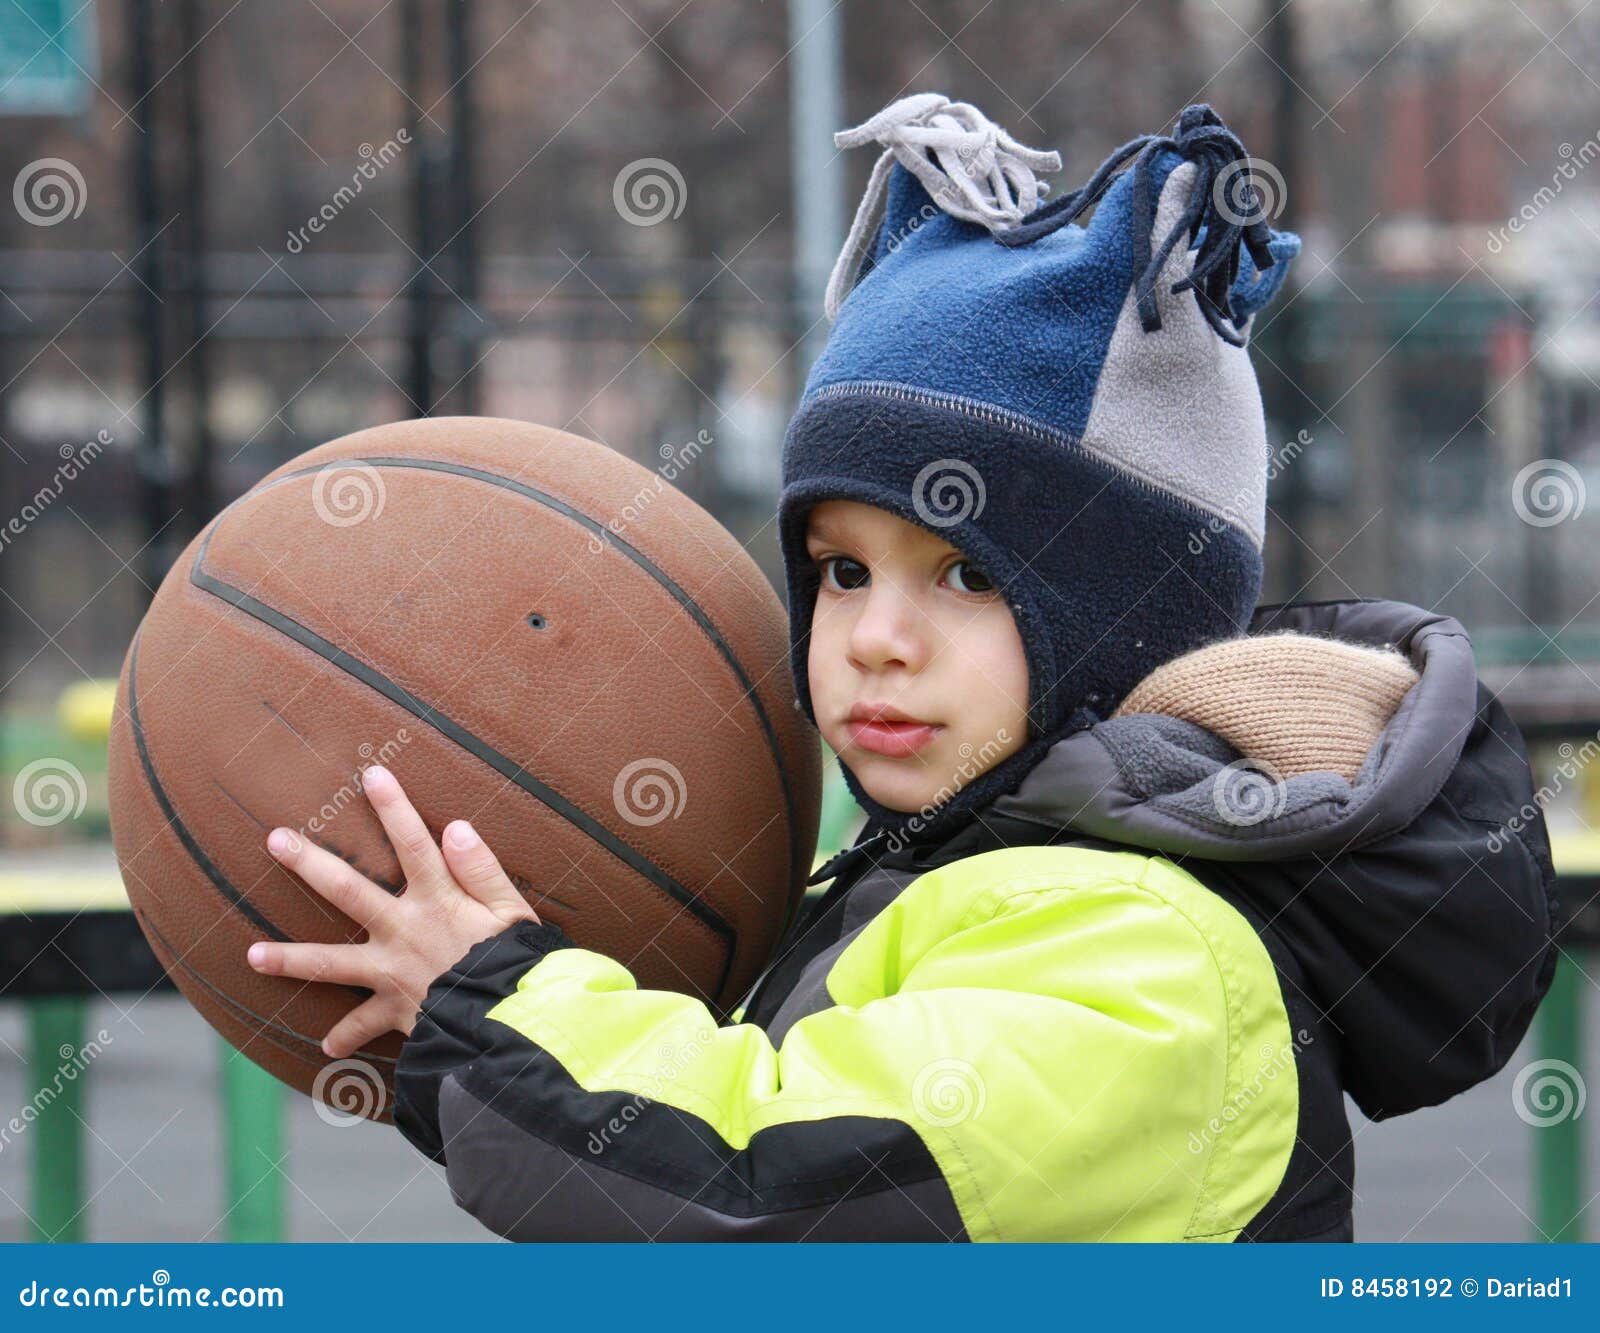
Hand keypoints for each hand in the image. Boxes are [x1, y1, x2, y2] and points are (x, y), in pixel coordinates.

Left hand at [245, 764, 540, 1058]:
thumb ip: (483, 870)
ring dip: (291, 959)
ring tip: (252, 955)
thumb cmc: (520, 963)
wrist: (513, 1025)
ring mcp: (394, 973)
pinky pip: (365, 1024)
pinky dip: (348, 1036)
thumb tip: (456, 827)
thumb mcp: (513, 911)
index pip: (414, 844)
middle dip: (310, 863)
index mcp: (439, 901)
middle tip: (275, 840)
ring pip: (333, 963)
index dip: (394, 807)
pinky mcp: (396, 1010)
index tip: (371, 774)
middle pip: (349, 892)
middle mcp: (405, 932)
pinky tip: (328, 1045)